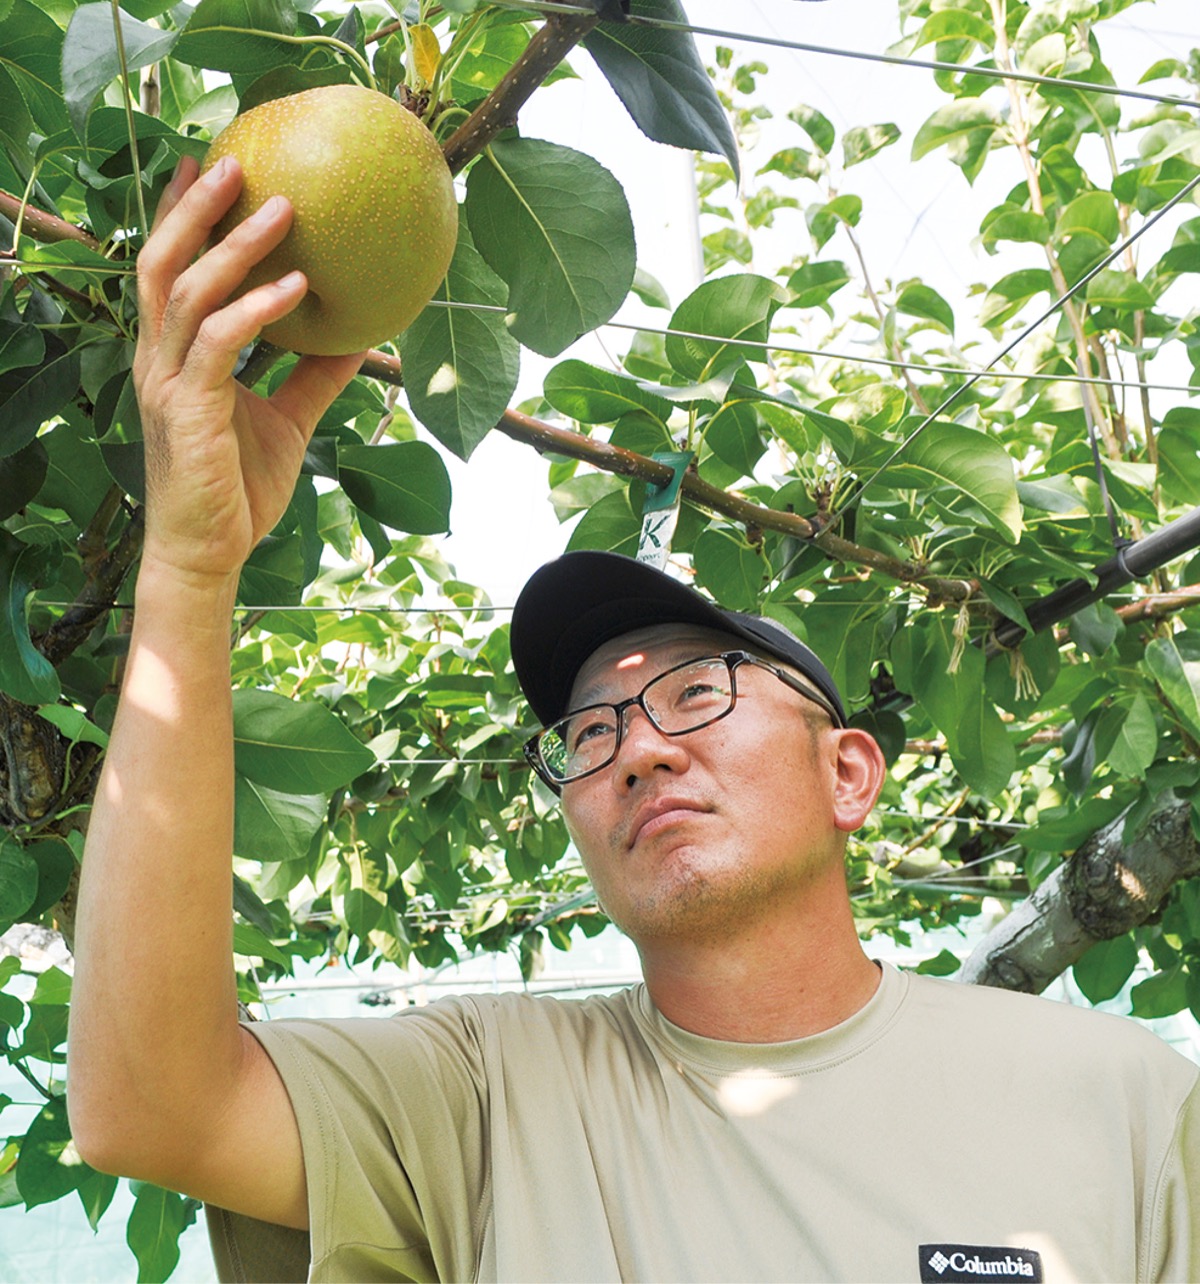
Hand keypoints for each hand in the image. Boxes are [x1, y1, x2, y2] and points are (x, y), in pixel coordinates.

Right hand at [133, 154, 365, 584]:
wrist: (209, 554)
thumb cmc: (239, 489)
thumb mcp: (288, 420)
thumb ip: (315, 375)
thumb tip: (360, 332)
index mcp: (175, 356)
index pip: (169, 271)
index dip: (182, 217)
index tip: (206, 166)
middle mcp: (160, 359)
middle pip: (163, 262)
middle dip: (193, 207)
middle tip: (232, 159)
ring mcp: (168, 382)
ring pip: (188, 290)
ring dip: (234, 245)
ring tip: (280, 208)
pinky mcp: (188, 408)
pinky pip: (220, 342)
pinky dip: (257, 309)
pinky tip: (297, 288)